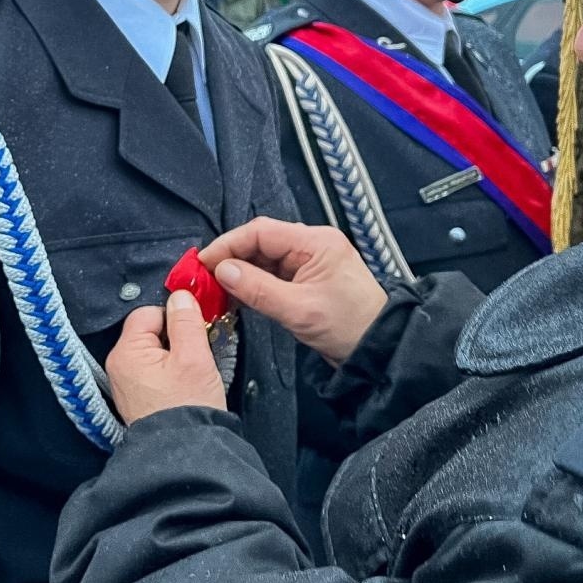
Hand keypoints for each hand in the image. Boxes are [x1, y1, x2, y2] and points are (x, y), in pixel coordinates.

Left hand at [107, 290, 226, 423]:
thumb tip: (181, 295)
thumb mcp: (194, 357)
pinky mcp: (139, 398)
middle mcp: (120, 367)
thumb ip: (186, 321)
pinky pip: (155, 371)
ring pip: (155, 352)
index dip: (175, 316)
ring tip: (193, 372)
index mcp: (127, 352)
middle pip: (151, 332)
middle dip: (177, 336)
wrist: (188, 455)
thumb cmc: (187, 409)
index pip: (148, 312)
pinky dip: (172, 372)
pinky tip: (186, 385)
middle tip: (198, 352)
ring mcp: (128, 385)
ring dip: (176, 355)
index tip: (196, 325)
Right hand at [200, 217, 386, 365]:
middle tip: (204, 278)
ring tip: (216, 290)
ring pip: (264, 259)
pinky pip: (272, 275)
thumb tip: (221, 271)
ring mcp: (309, 263)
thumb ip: (257, 288)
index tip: (203, 263)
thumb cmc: (347, 326)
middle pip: (260, 243)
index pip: (261, 232)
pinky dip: (253, 284)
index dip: (228, 245)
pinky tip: (236, 296)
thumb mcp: (298, 309)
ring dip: (240, 273)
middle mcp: (312, 245)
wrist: (379, 350)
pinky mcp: (306, 281)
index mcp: (315, 242)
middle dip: (231, 259)